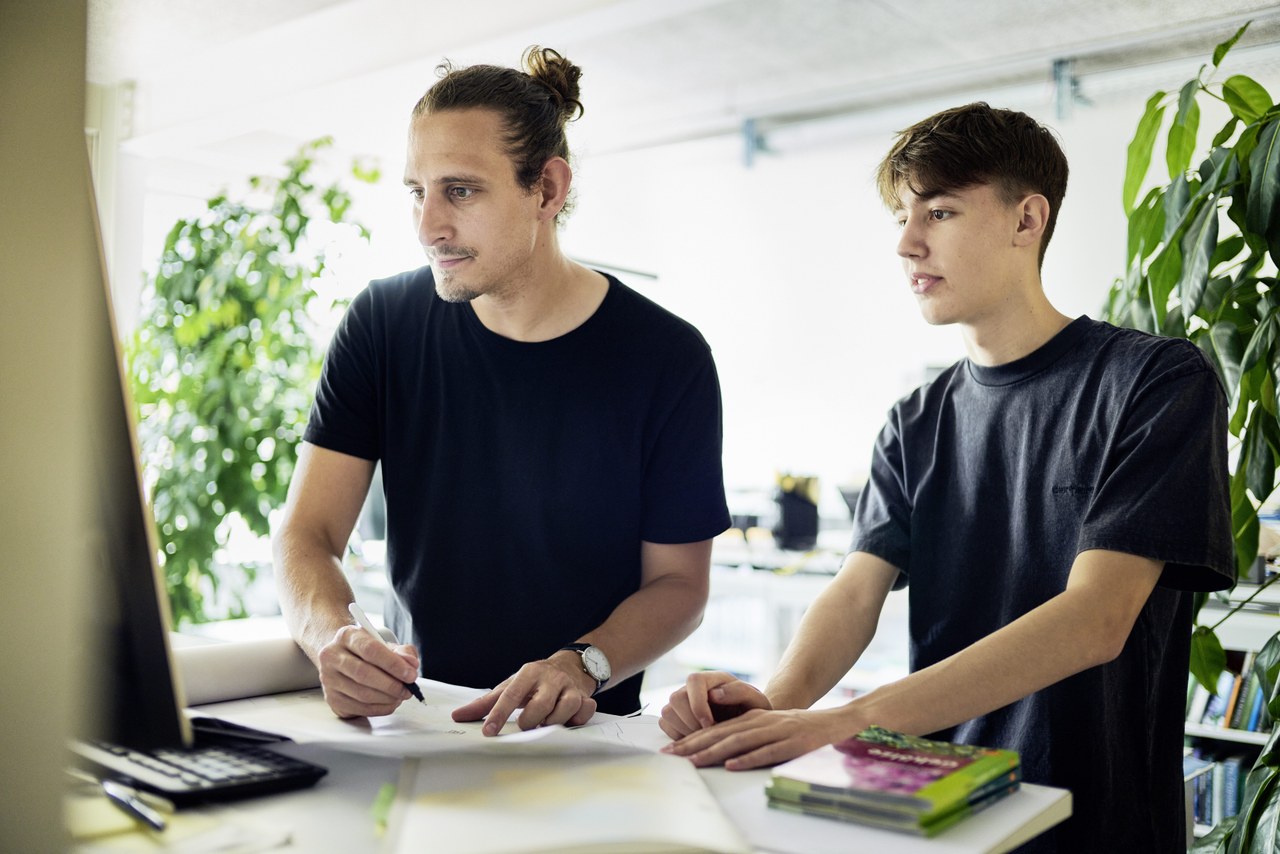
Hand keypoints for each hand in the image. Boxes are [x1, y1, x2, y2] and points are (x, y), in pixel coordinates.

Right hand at [316, 624, 419, 717]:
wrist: (341, 658)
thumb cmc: (365, 651)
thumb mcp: (386, 644)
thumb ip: (402, 652)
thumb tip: (412, 664)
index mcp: (347, 636)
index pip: (371, 650)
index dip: (393, 664)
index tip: (410, 674)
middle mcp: (332, 656)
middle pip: (363, 674)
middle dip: (391, 685)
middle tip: (407, 689)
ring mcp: (329, 679)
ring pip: (361, 694)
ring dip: (387, 698)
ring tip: (400, 695)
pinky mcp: (332, 699)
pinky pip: (359, 708)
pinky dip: (380, 708)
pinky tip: (390, 703)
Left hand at [451, 653, 596, 734]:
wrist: (570, 666)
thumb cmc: (533, 682)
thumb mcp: (510, 686)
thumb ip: (485, 703)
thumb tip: (458, 716)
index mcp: (528, 673)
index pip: (511, 695)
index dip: (498, 714)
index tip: (488, 732)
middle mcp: (550, 679)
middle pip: (539, 706)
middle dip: (529, 722)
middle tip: (523, 727)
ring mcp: (569, 688)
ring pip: (564, 709)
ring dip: (553, 722)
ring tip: (545, 725)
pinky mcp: (585, 698)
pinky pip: (584, 712)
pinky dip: (576, 720)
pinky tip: (567, 721)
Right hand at [658, 671, 770, 738]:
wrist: (748, 723)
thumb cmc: (752, 711)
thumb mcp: (756, 701)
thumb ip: (740, 692)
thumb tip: (715, 694)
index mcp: (712, 679)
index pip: (694, 681)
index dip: (698, 704)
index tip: (710, 724)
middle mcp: (693, 688)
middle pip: (676, 698)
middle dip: (690, 721)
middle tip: (708, 735)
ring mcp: (681, 702)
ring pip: (668, 712)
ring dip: (684, 730)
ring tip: (705, 737)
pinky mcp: (674, 716)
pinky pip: (665, 724)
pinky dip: (678, 735)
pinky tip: (697, 739)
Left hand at [660, 706, 856, 770]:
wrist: (834, 722)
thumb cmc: (797, 728)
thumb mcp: (768, 725)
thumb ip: (745, 733)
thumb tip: (718, 750)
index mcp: (751, 718)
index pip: (716, 729)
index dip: (692, 739)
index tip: (670, 749)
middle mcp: (759, 722)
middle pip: (721, 734)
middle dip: (694, 745)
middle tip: (671, 755)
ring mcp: (776, 731)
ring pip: (739, 742)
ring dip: (714, 752)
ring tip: (694, 761)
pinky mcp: (791, 743)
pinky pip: (766, 752)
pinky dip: (748, 759)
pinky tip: (733, 766)